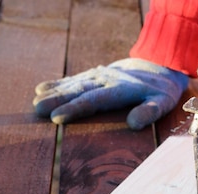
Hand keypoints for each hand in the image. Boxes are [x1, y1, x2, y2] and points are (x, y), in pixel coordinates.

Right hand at [33, 58, 188, 129]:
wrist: (159, 64)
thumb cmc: (162, 90)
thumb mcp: (163, 102)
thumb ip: (149, 112)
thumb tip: (133, 124)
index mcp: (120, 89)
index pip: (94, 101)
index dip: (74, 109)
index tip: (57, 118)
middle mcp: (105, 80)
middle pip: (78, 92)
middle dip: (57, 100)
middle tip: (37, 109)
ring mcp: (98, 75)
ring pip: (73, 84)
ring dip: (53, 93)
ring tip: (35, 102)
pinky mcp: (94, 74)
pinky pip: (74, 79)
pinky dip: (58, 83)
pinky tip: (40, 88)